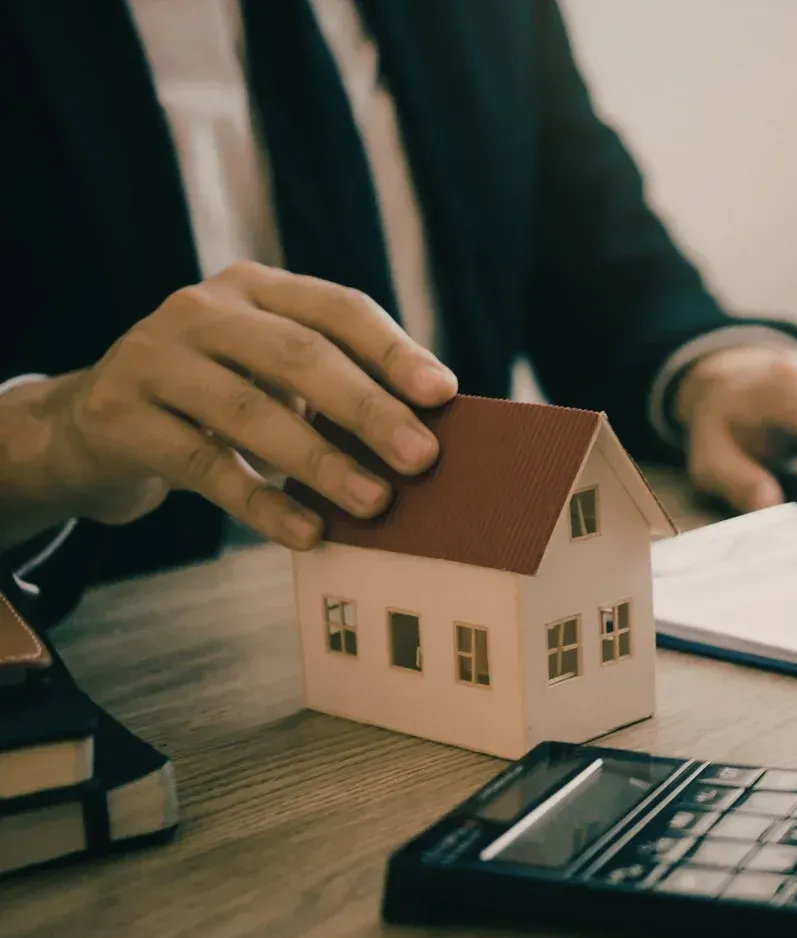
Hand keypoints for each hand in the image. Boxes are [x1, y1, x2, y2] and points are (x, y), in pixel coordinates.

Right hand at [33, 262, 455, 548]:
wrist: (96, 423)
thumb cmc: (218, 399)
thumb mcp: (271, 375)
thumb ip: (336, 387)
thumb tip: (430, 436)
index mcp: (256, 289)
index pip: (337, 308)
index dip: (392, 351)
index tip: (443, 394)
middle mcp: (201, 310)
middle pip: (298, 355)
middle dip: (367, 408)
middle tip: (422, 458)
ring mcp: (153, 358)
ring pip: (249, 411)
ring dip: (321, 462)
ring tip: (375, 503)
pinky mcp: (119, 416)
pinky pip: (203, 465)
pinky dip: (261, 503)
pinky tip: (307, 532)